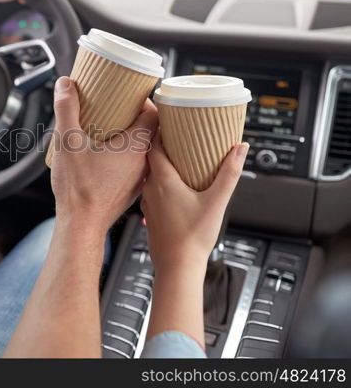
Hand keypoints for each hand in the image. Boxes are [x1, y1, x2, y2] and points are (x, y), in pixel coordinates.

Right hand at [50, 77, 157, 237]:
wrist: (80, 226)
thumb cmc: (79, 192)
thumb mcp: (67, 142)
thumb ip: (66, 109)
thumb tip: (66, 86)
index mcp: (136, 147)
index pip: (155, 115)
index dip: (145, 100)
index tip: (131, 93)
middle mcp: (143, 163)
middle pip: (152, 131)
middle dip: (137, 116)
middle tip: (120, 106)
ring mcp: (138, 179)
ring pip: (144, 150)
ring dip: (132, 137)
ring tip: (113, 128)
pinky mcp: (130, 190)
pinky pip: (135, 166)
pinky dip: (126, 155)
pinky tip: (108, 154)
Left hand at [141, 133, 248, 272]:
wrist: (177, 267)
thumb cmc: (193, 237)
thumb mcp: (217, 201)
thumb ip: (230, 173)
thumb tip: (240, 149)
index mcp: (162, 180)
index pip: (153, 145)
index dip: (159, 131)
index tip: (168, 120)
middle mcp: (149, 188)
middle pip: (150, 158)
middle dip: (161, 145)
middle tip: (175, 135)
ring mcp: (147, 202)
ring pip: (150, 175)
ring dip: (160, 165)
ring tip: (176, 158)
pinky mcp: (150, 215)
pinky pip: (152, 191)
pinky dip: (160, 183)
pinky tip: (173, 187)